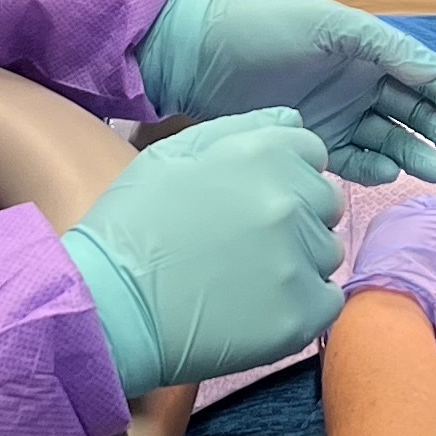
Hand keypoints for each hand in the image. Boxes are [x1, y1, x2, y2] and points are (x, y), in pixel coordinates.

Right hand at [60, 115, 346, 397]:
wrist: (108, 305)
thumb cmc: (133, 225)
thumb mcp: (174, 154)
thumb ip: (243, 130)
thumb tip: (295, 122)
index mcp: (263, 153)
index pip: (312, 153)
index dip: (286, 175)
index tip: (254, 201)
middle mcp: (290, 199)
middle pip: (325, 203)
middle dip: (298, 216)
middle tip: (248, 242)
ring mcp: (299, 258)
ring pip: (327, 252)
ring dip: (299, 261)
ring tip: (247, 277)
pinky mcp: (301, 312)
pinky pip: (327, 300)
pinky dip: (301, 304)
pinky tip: (259, 307)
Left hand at [136, 0, 435, 185]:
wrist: (202, 55)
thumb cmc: (268, 27)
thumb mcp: (332, 25)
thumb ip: (388, 48)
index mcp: (373, 50)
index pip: (428, 78)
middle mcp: (363, 82)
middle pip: (418, 113)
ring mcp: (341, 113)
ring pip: (393, 139)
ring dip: (417, 153)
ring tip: (434, 170)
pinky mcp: (316, 140)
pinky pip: (356, 160)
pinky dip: (375, 167)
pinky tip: (389, 171)